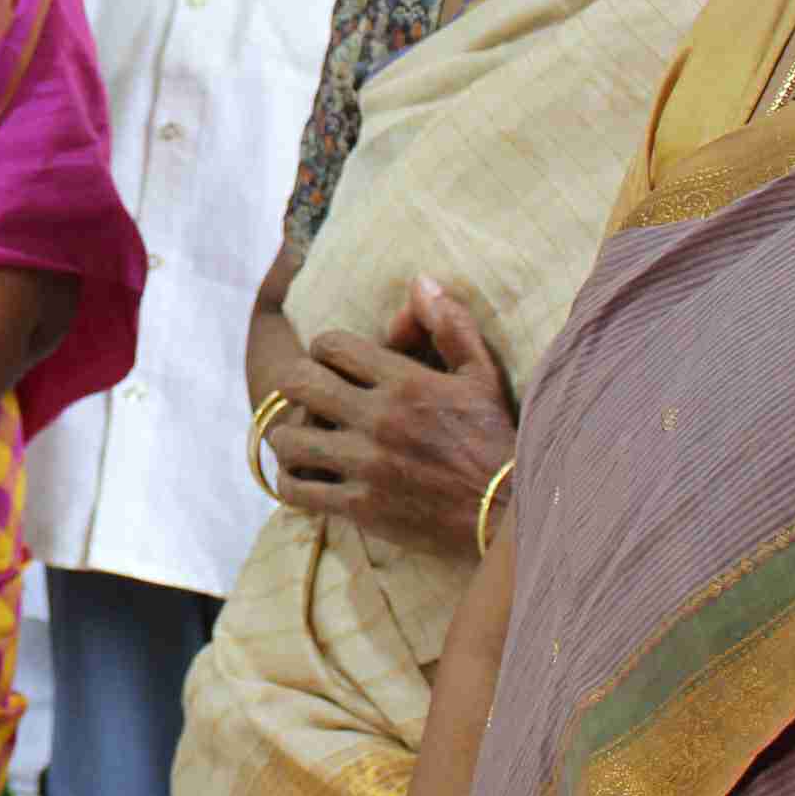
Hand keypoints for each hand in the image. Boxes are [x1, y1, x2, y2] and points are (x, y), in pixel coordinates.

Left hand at [271, 277, 516, 551]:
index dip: (324, 349)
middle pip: (299, 383)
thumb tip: (421, 281)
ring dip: (288, 436)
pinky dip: (289, 483)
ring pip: (289, 439)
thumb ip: (450, 325)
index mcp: (406, 383)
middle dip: (296, 385)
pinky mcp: (362, 507)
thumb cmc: (494, 440)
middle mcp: (380, 420)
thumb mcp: (481, 376)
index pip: (331, 345)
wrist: (507, 514)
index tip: (333, 364)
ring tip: (301, 438)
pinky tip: (302, 477)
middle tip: (309, 397)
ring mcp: (368, 465)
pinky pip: (297, 491)